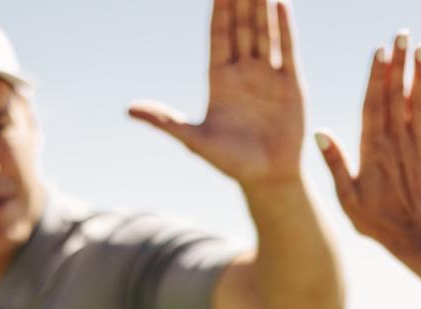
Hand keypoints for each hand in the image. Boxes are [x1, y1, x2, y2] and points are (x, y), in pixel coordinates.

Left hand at [129, 0, 305, 187]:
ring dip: (262, 7)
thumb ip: (166, 122)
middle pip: (241, 28)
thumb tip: (129, 110)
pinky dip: (284, 29)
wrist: (267, 179)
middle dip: (241, 1)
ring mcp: (267, 77)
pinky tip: (281, 4)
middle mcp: (243, 72)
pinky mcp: (291, 86)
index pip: (219, 35)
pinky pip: (286, 51)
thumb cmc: (230, 162)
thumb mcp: (195, 141)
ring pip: (263, 33)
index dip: (219, 10)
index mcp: (219, 79)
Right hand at [315, 31, 420, 253]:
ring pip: (419, 101)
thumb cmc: (375, 219)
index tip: (379, 50)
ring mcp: (419, 144)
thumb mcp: (347, 198)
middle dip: (400, 63)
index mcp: (372, 149)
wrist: (415, 235)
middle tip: (401, 34)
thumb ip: (336, 164)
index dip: (377, 76)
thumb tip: (320, 133)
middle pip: (397, 94)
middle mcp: (397, 142)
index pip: (373, 104)